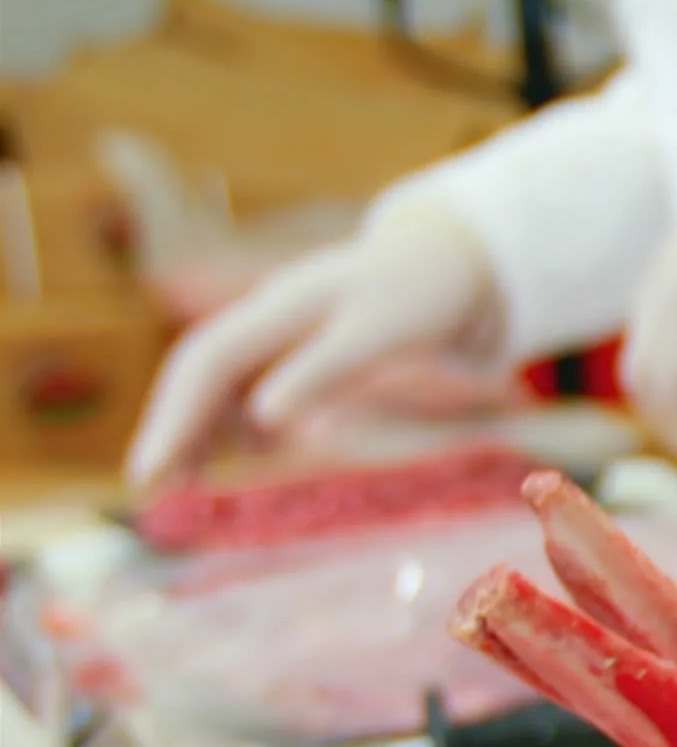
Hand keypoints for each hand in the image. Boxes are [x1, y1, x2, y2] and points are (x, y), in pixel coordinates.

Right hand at [126, 202, 504, 483]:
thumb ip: (324, 369)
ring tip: (185, 481)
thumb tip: (264, 415)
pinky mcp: (298, 341)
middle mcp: (267, 312)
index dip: (176, 416)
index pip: (207, 361)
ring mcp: (279, 325)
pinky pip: (249, 380)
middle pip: (199, 369)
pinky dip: (236, 417)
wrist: (456, 259)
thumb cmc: (423, 295)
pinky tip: (240, 453)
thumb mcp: (381, 333)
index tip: (151, 470)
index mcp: (281, 306)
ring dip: (197, 426)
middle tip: (149, 487)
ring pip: (219, 377)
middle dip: (172, 425)